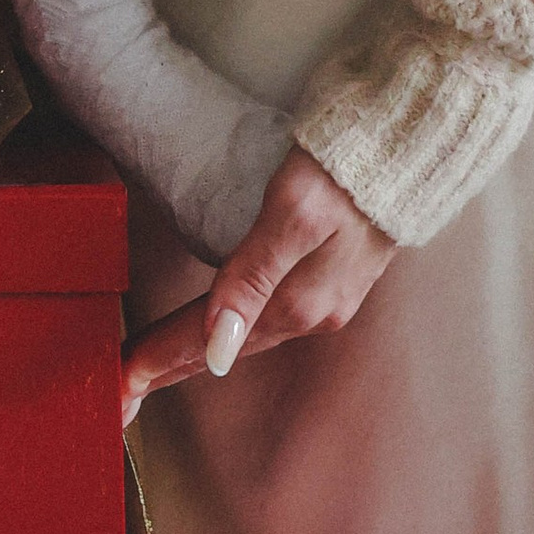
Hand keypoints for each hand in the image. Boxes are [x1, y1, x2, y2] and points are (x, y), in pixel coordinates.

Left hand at [120, 146, 395, 419]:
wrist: (412, 146)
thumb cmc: (346, 168)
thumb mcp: (294, 213)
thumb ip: (253, 277)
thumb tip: (216, 349)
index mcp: (298, 302)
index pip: (209, 341)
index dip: (161, 357)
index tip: (120, 381)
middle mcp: (312, 311)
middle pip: (224, 346)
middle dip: (171, 364)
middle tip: (124, 387)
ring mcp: (325, 297)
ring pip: (246, 335)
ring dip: (198, 350)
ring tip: (158, 363)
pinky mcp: (331, 277)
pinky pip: (266, 317)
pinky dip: (231, 328)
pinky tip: (219, 330)